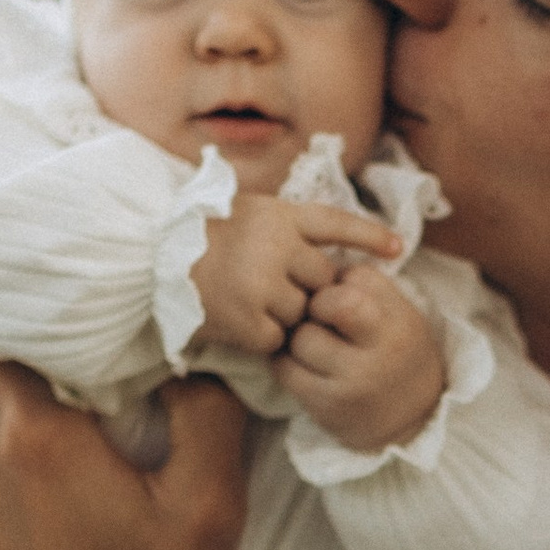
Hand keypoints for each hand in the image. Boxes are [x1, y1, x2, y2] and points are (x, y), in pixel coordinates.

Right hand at [190, 193, 399, 354]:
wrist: (150, 255)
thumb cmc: (200, 233)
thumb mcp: (249, 211)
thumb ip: (289, 227)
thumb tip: (332, 256)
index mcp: (278, 215)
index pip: (336, 223)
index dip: (369, 237)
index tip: (398, 249)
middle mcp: (275, 248)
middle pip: (322, 278)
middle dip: (307, 285)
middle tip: (273, 282)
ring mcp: (262, 285)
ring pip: (301, 312)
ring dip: (285, 312)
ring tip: (248, 297)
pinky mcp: (247, 319)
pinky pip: (277, 337)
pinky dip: (264, 335)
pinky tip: (240, 319)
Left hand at [278, 262, 446, 455]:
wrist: (414, 418)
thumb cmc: (398, 352)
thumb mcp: (400, 315)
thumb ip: (367, 288)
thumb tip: (312, 261)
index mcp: (401, 322)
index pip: (356, 276)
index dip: (340, 281)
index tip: (344, 296)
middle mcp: (382, 351)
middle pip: (327, 303)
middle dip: (316, 305)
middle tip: (322, 318)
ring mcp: (354, 381)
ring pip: (300, 337)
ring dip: (299, 336)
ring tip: (315, 344)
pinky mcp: (327, 406)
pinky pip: (285, 368)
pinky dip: (286, 361)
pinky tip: (302, 363)